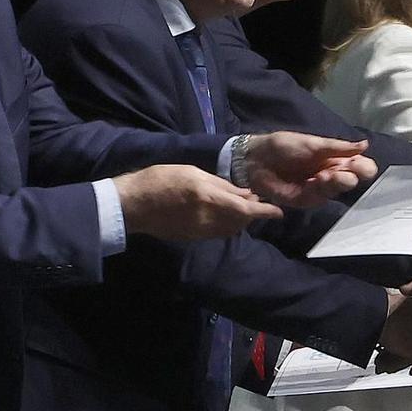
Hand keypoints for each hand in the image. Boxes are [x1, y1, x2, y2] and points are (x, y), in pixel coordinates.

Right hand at [115, 164, 282, 238]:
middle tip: (255, 201)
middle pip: (240, 222)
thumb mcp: (192, 172)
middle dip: (252, 214)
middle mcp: (207, 218)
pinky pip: (217, 233)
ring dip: (240, 221)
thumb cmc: (160, 180)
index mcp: (208, 197)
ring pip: (230, 230)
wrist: (133, 204)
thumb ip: (220, 184)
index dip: (264, 212)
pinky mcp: (192, 238)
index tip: (278, 212)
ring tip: (239, 206)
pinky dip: (226, 225)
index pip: (245, 210)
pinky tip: (221, 214)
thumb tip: (245, 194)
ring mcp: (199, 231)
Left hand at [241, 133, 377, 205]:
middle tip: (337, 171)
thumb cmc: (284, 146)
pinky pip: (320, 198)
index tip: (357, 163)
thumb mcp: (313, 143)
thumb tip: (365, 145)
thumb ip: (338, 147)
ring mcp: (319, 188)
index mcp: (336, 158)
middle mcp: (332, 174)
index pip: (361, 166)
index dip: (364, 167)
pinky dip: (319, 190)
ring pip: (339, 190)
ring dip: (334, 183)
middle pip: (353, 180)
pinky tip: (313, 182)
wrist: (257, 159)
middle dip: (349, 176)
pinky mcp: (306, 200)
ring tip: (322, 176)